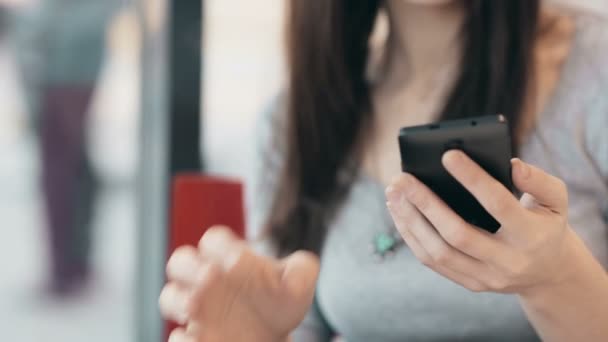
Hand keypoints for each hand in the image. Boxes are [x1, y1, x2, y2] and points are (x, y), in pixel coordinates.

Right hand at [159, 226, 319, 341]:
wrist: (274, 336)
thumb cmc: (281, 301)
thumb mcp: (300, 282)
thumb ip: (303, 268)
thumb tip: (296, 273)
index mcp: (229, 258)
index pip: (214, 241)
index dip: (220, 247)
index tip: (237, 262)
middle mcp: (208, 280)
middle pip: (180, 261)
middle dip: (188, 267)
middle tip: (208, 278)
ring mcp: (198, 309)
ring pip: (169, 296)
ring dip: (178, 300)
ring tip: (196, 309)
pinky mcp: (196, 337)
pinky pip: (177, 337)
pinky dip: (185, 339)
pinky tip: (204, 339)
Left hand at [386, 150, 581, 294]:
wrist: (548, 273)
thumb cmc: (546, 225)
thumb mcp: (556, 201)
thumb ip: (539, 180)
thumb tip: (512, 164)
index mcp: (531, 236)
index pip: (498, 204)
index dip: (473, 179)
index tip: (448, 155)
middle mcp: (508, 261)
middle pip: (458, 234)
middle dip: (426, 203)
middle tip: (402, 178)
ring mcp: (486, 277)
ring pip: (438, 252)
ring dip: (410, 220)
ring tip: (393, 192)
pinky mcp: (470, 283)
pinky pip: (432, 261)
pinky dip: (411, 235)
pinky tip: (399, 211)